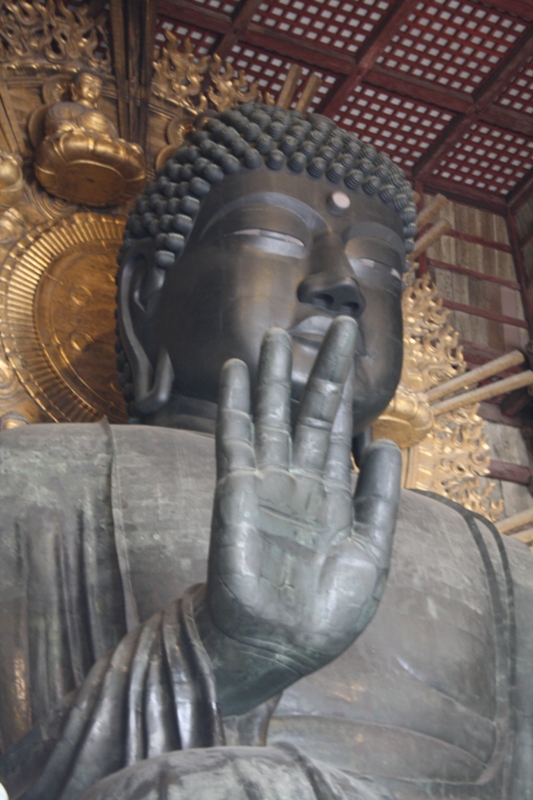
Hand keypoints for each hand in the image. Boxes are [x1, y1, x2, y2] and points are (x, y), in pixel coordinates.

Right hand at [202, 317, 400, 710]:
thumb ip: (379, 497)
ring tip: (273, 336)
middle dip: (321, 369)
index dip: (347, 390)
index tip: (354, 353)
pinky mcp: (235, 491)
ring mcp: (266, 482)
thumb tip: (384, 442)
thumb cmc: (326, 610)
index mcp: (332, 494)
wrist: (278, 646)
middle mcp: (299, 480)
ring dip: (271, 377)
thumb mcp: (371, 553)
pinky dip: (236, 404)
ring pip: (271, 416)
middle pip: (310, 412)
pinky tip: (236, 372)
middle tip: (335, 324)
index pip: (339, 429)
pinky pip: (235, 439)